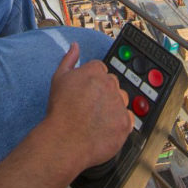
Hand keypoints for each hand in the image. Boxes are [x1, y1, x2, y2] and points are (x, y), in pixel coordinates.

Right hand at [44, 43, 131, 171]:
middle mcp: (110, 85)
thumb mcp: (59, 78)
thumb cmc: (60, 111)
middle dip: (104, 92)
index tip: (86, 92)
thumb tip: (75, 46)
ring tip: (96, 118)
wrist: (64, 140)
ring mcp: (119, 104)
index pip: (101, 69)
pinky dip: (119, 123)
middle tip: (90, 106)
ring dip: (113, 106)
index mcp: (96, 72)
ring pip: (122, 100)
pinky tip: (104, 127)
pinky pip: (128, 118)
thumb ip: (69, 59)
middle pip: (112, 84)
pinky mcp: (125, 123)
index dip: (92, 81)